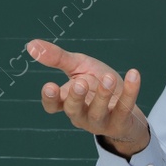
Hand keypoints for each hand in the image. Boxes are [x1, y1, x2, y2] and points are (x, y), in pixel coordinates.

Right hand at [26, 38, 148, 148]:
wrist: (124, 100)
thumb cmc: (97, 82)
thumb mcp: (78, 66)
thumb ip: (57, 57)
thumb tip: (31, 45)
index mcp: (67, 100)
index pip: (52, 105)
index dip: (50, 99)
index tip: (50, 86)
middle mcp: (81, 114)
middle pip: (73, 110)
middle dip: (76, 97)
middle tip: (81, 83)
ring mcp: (101, 120)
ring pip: (98, 113)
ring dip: (102, 95)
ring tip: (107, 78)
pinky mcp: (122, 121)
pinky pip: (125, 107)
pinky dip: (130, 91)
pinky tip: (133, 74)